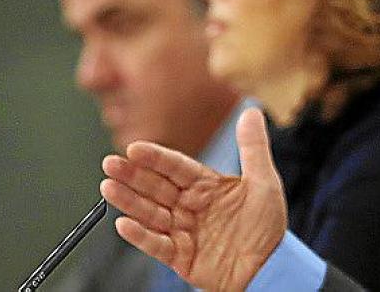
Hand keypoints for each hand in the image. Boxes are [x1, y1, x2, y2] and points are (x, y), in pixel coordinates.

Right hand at [100, 108, 286, 290]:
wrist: (271, 268)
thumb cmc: (267, 227)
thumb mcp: (264, 182)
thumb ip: (253, 148)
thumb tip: (251, 112)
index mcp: (207, 186)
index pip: (176, 167)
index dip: (156, 157)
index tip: (135, 147)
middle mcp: (191, 206)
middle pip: (156, 187)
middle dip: (133, 175)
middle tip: (110, 163)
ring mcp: (184, 231)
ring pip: (151, 213)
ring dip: (129, 201)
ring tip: (108, 188)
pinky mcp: (181, 257)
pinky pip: (157, 245)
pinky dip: (140, 236)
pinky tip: (124, 224)